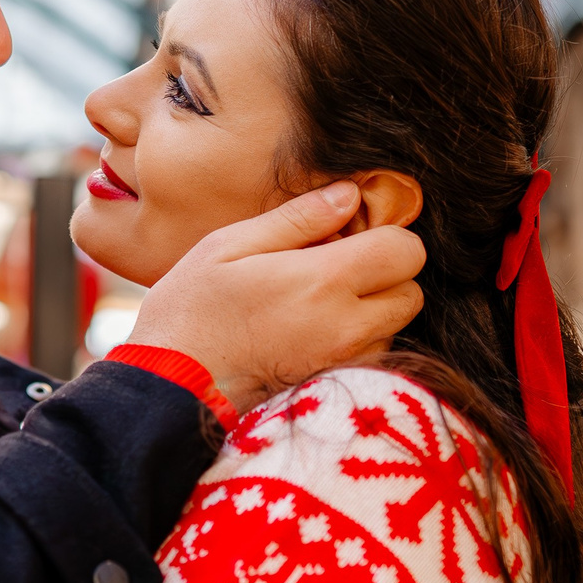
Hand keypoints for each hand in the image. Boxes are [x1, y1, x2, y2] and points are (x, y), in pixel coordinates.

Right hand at [128, 183, 424, 411]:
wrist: (170, 387)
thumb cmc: (191, 310)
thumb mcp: (229, 245)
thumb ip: (297, 218)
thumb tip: (348, 195)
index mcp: (323, 281)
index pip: (405, 250)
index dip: (386, 234)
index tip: (351, 233)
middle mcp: (346, 325)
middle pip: (411, 291)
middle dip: (386, 272)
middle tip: (338, 264)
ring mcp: (344, 361)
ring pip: (395, 325)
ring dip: (374, 307)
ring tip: (319, 299)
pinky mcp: (335, 385)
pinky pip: (373, 353)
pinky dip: (358, 338)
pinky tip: (313, 328)